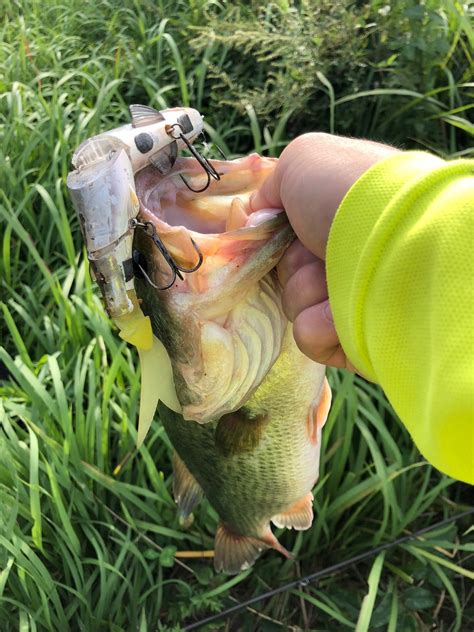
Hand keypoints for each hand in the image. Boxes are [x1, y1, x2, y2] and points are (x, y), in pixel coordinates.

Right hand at [250, 133, 398, 369]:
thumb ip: (272, 187)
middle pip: (286, 272)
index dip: (273, 236)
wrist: (395, 238)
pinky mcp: (352, 337)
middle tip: (318, 249)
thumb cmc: (347, 191)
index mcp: (338, 220)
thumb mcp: (302, 161)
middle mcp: (347, 257)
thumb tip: (256, 216)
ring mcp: (350, 298)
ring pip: (294, 304)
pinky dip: (319, 322)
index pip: (286, 237)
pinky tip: (341, 309)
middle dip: (293, 262)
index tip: (275, 230)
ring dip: (306, 289)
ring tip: (337, 276)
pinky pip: (309, 335)